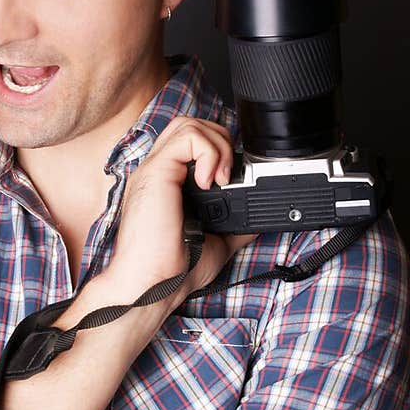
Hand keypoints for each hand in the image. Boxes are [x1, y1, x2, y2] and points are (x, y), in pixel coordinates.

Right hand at [108, 116, 257, 305]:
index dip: (217, 149)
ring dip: (216, 144)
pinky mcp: (155, 172)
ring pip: (188, 124)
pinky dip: (208, 152)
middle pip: (190, 124)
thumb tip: (256, 222)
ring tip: (221, 177)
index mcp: (166, 183)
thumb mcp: (215, 244)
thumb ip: (232, 226)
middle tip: (229, 175)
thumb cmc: (172, 270)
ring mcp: (153, 169)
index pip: (191, 142)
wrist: (153, 285)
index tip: (232, 177)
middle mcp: (157, 171)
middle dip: (220, 140)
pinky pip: (187, 137)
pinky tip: (210, 182)